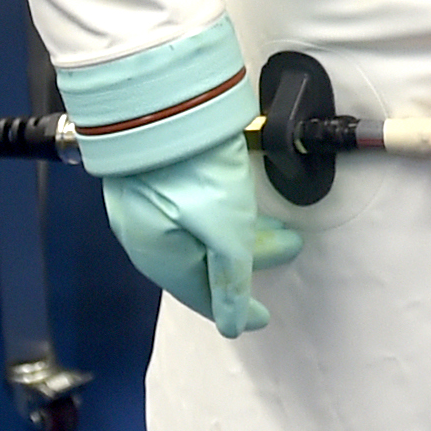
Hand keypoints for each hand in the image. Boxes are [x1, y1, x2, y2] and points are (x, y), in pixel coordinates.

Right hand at [100, 154, 303, 336]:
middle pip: (203, 263)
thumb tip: (231, 325)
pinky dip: (221, 216)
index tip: (262, 318)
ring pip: (199, 233)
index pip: (203, 297)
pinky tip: (238, 202)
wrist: (160, 104)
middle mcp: (146, 236)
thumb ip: (231, 279)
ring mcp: (145, 204)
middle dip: (248, 262)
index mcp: (159, 258)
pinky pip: (192, 210)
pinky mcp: (153, 176)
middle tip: (286, 249)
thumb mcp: (224, 231)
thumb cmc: (189, 170)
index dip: (237, 310)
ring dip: (240, 235)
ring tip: (277, 223)